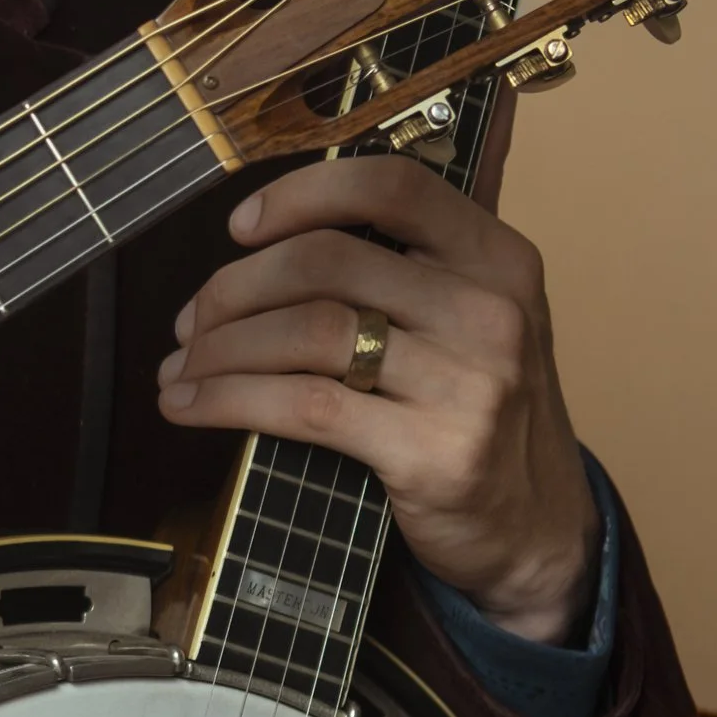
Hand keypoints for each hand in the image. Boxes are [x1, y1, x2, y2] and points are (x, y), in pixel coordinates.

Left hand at [155, 155, 599, 643]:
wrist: (535, 529)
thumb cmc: (477, 411)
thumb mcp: (471, 318)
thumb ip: (403, 264)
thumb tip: (273, 224)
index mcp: (497, 257)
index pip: (391, 187)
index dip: (301, 195)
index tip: (239, 226)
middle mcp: (489, 310)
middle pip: (326, 261)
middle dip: (234, 288)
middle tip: (192, 322)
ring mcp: (467, 383)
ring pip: (307, 331)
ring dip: (221, 348)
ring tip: (182, 367)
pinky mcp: (432, 452)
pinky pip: (304, 407)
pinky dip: (229, 400)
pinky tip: (190, 406)